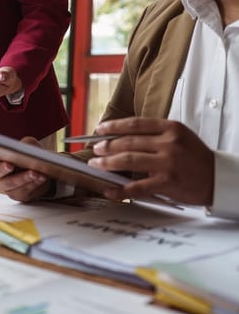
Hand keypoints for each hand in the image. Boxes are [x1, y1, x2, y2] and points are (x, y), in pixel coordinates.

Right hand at [0, 137, 49, 200]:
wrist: (44, 171)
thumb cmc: (30, 156)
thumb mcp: (29, 145)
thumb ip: (25, 144)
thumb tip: (24, 149)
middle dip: (2, 168)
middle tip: (9, 164)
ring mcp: (6, 186)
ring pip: (11, 183)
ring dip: (23, 177)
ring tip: (34, 172)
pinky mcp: (18, 195)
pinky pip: (24, 190)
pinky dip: (34, 183)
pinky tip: (41, 177)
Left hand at [88, 118, 213, 204]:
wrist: (218, 178)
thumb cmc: (195, 158)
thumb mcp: (179, 137)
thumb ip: (155, 135)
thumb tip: (121, 138)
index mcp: (171, 128)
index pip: (136, 124)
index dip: (114, 126)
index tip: (100, 129)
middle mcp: (169, 143)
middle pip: (128, 142)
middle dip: (107, 146)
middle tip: (95, 149)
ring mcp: (168, 163)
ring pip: (128, 160)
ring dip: (107, 163)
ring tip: (96, 164)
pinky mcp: (167, 182)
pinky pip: (137, 186)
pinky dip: (120, 190)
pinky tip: (109, 190)